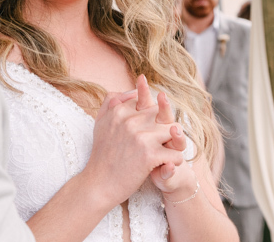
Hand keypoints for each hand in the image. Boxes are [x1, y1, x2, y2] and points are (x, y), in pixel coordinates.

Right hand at [83, 76, 184, 207]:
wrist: (98, 184)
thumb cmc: (102, 154)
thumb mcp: (101, 122)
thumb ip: (112, 101)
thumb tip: (132, 91)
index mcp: (120, 110)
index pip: (146, 103)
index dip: (151, 117)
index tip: (148, 129)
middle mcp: (130, 119)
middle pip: (163, 114)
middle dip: (165, 126)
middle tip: (162, 140)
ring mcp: (141, 136)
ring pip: (173, 130)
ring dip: (173, 142)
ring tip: (166, 151)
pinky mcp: (150, 154)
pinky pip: (175, 153)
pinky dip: (174, 160)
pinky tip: (166, 164)